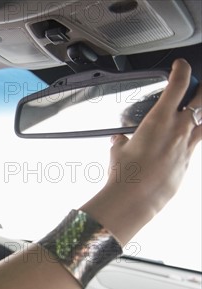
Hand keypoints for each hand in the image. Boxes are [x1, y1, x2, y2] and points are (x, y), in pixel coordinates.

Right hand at [109, 59, 200, 209]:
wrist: (137, 198)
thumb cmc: (126, 174)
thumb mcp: (118, 150)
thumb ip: (122, 140)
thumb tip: (120, 140)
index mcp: (160, 119)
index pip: (178, 83)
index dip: (181, 69)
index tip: (180, 66)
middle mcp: (179, 129)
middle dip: (200, 88)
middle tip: (194, 87)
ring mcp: (187, 145)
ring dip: (200, 112)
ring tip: (194, 111)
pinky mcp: (189, 161)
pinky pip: (197, 142)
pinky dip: (193, 135)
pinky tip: (184, 138)